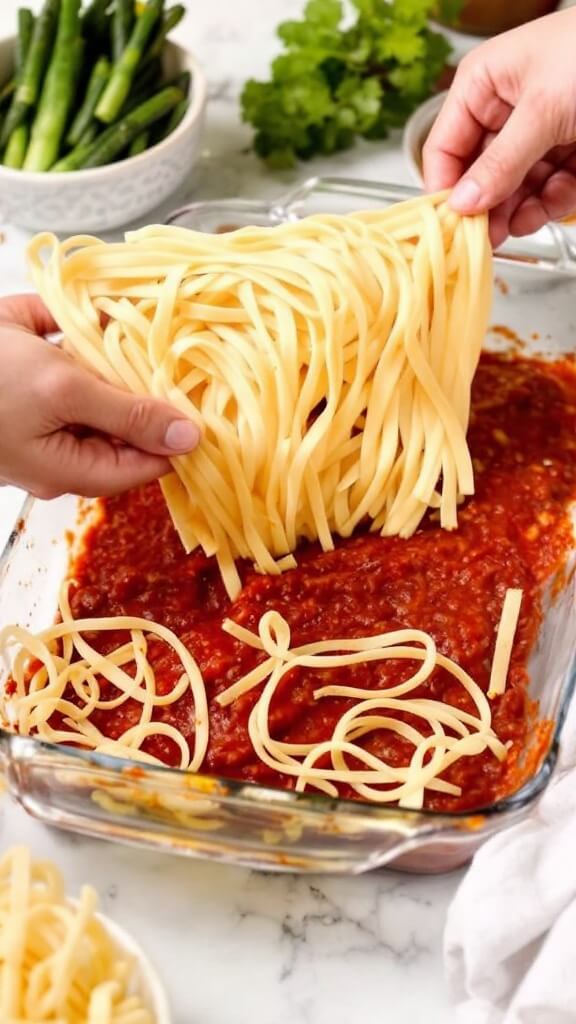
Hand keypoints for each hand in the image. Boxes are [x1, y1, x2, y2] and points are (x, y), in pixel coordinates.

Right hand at [0, 293, 199, 499]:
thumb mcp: (64, 394)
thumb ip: (128, 414)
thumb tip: (189, 439)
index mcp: (66, 468)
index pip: (143, 466)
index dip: (179, 442)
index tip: (215, 411)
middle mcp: (60, 442)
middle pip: (127, 425)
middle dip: (156, 393)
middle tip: (199, 364)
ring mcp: (46, 404)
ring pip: (106, 386)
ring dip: (129, 358)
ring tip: (170, 332)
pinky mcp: (35, 363)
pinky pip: (79, 352)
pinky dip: (97, 329)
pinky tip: (120, 309)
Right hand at [423, 7, 575, 246]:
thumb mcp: (541, 110)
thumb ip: (500, 163)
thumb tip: (463, 203)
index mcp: (482, 86)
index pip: (444, 149)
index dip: (446, 189)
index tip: (452, 225)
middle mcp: (505, 111)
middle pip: (480, 175)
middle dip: (488, 207)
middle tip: (487, 238)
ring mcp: (538, 132)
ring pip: (514, 188)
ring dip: (520, 210)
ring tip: (523, 224)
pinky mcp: (567, 150)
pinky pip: (547, 188)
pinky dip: (550, 202)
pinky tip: (550, 206)